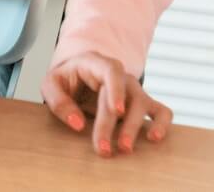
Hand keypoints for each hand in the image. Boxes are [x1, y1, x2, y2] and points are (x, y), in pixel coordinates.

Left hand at [42, 52, 171, 156]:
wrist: (77, 77)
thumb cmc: (65, 80)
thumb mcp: (51, 85)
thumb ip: (59, 101)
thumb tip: (77, 123)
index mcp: (95, 63)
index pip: (111, 71)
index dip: (116, 90)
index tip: (116, 111)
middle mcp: (119, 75)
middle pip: (124, 95)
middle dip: (114, 124)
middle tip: (104, 148)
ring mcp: (133, 89)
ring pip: (143, 104)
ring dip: (135, 127)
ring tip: (124, 148)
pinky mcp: (142, 104)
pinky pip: (161, 111)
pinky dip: (162, 123)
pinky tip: (155, 137)